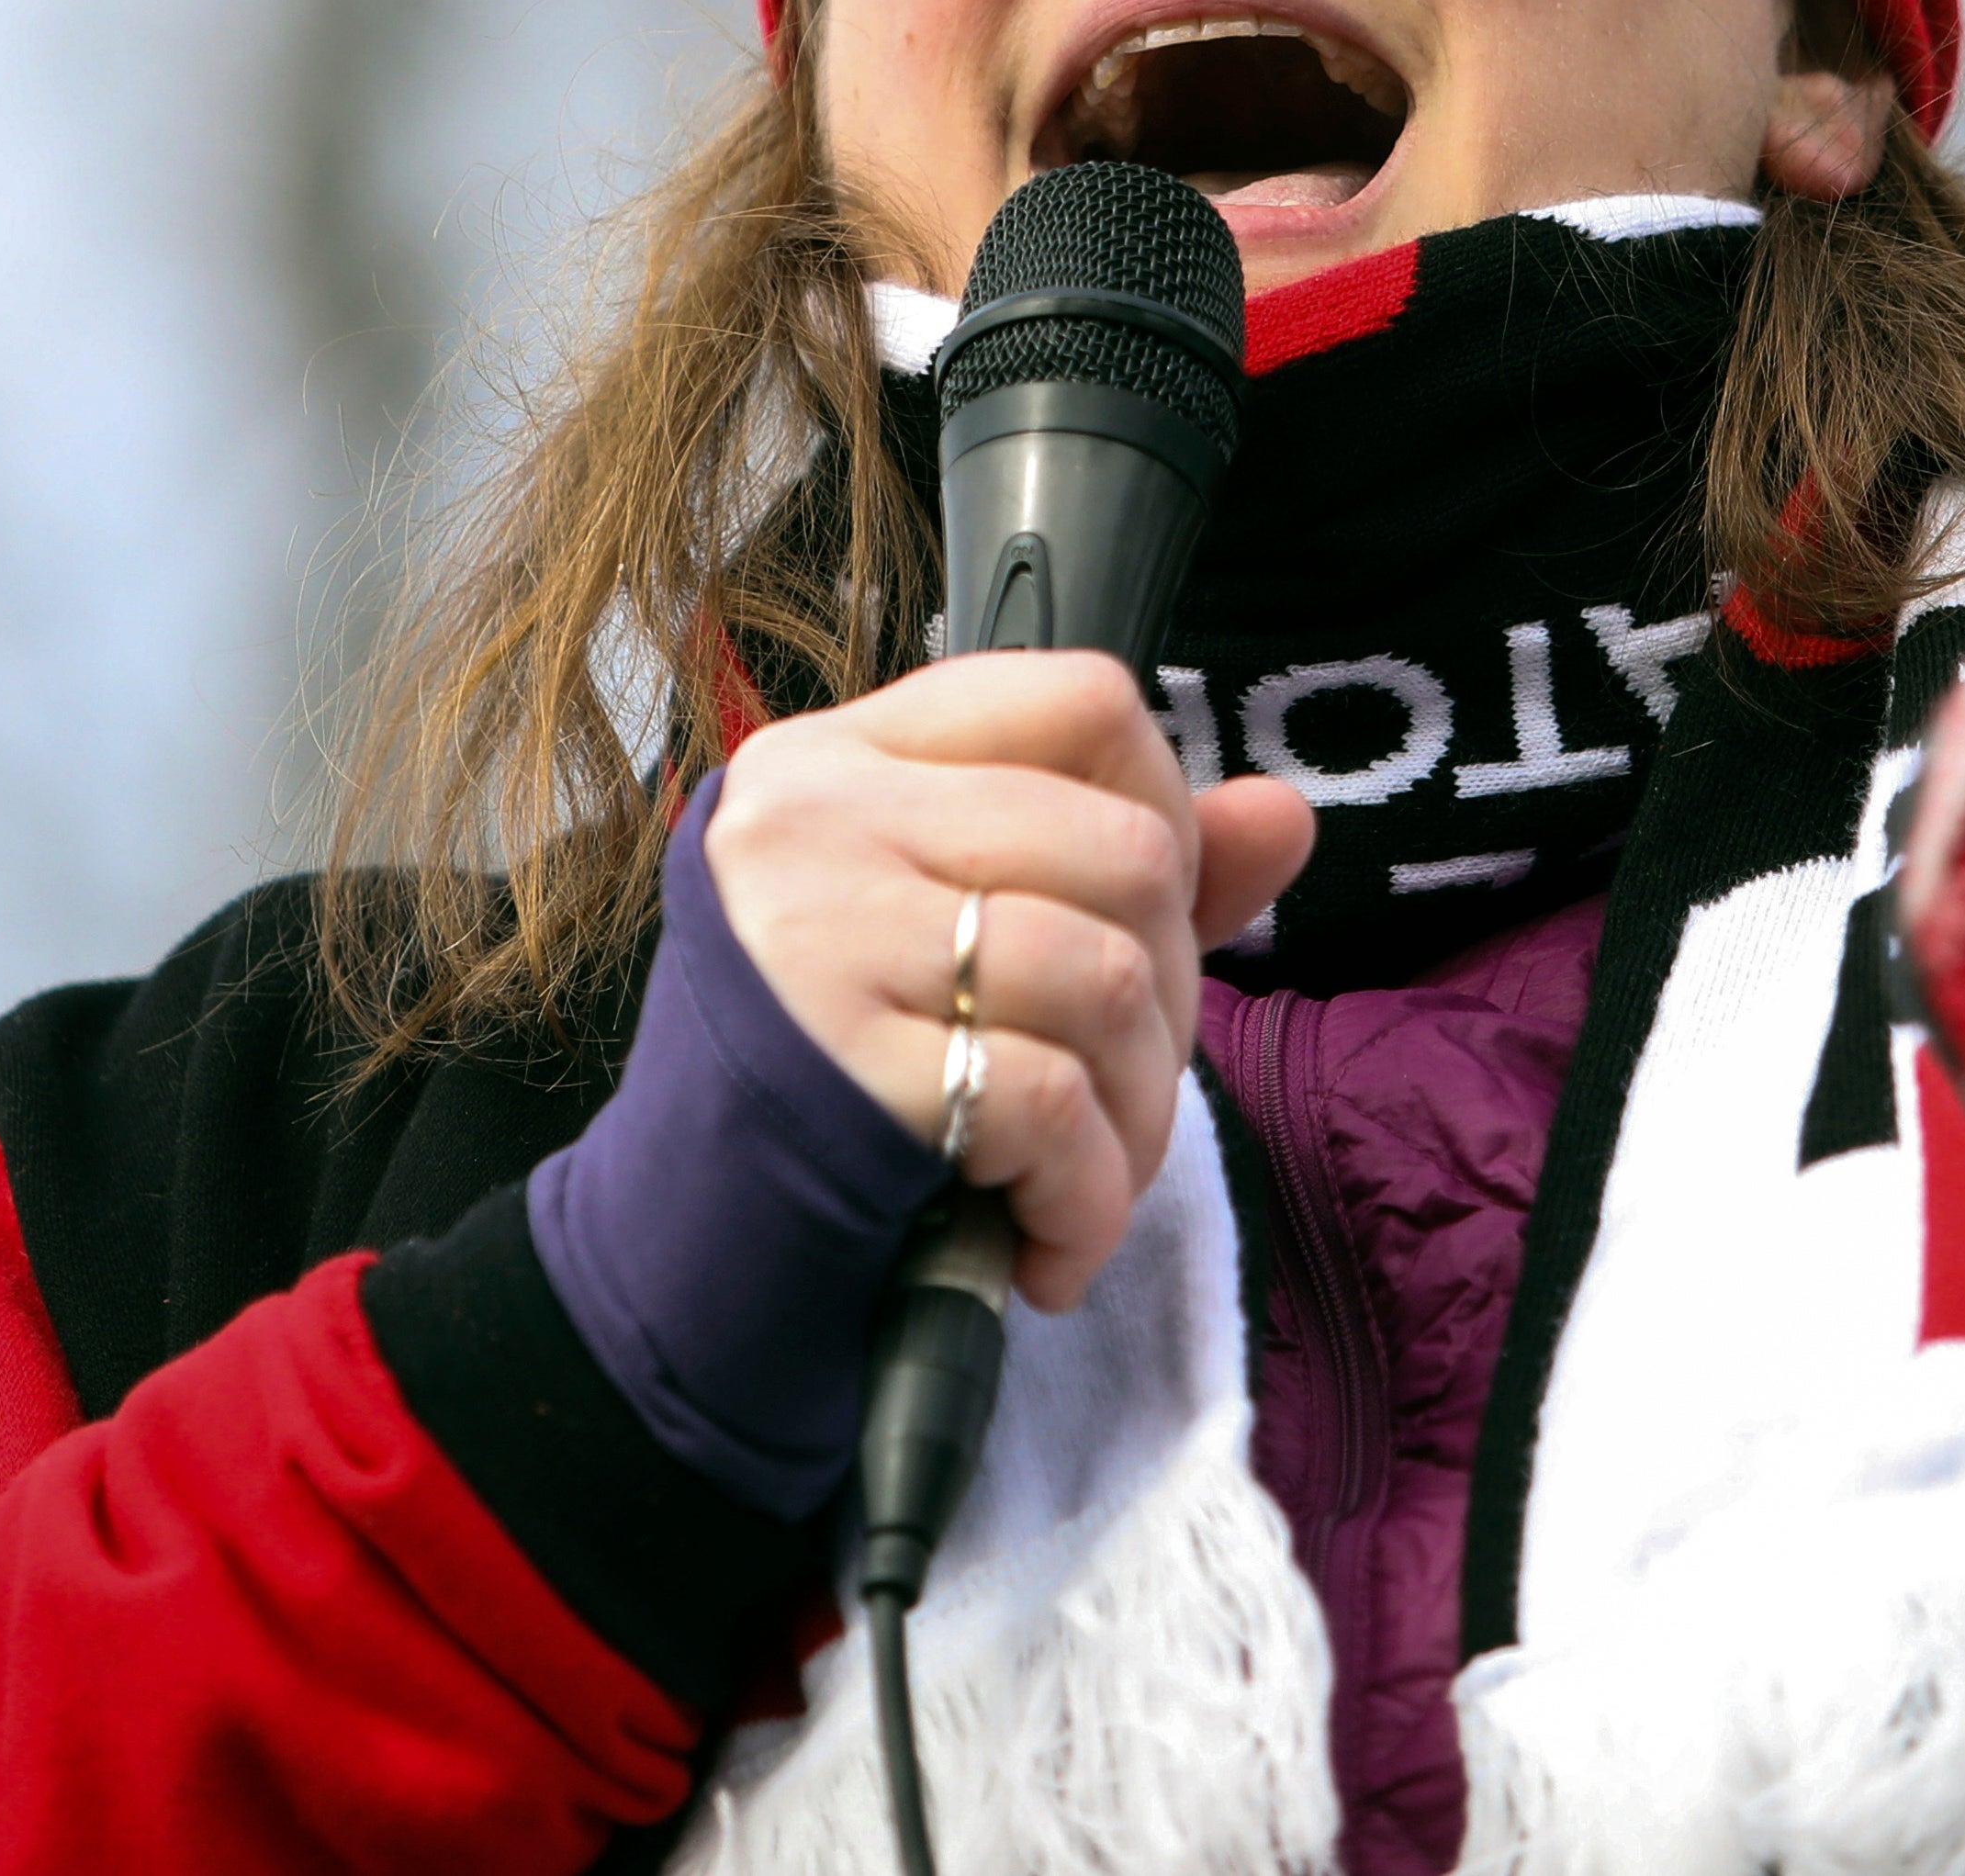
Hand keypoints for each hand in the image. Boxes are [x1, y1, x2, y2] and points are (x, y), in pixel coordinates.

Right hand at [708, 652, 1314, 1313]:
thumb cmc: (829, 1088)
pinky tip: (1050, 1248)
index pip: (1082, 700)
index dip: (1165, 807)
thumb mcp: (958, 940)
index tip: (1147, 921)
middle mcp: (816, 821)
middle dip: (1174, 1002)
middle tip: (1122, 1096)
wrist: (677, 1265)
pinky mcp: (836, 1076)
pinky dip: (1089, 1202)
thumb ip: (1120, 869)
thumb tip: (1287, 815)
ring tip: (1089, 1187)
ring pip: (1109, 982)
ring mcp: (815, 940)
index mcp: (842, 759)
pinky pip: (1052, 1108)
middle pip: (1125, 852)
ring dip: (1139, 1121)